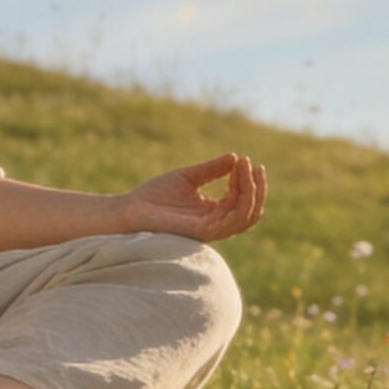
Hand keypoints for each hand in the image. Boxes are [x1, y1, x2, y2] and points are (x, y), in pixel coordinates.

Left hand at [120, 152, 264, 241]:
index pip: (241, 200)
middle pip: (250, 211)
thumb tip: (235, 157)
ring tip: (247, 166)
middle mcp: (215, 223)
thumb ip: (211, 170)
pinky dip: (240, 199)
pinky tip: (236, 179)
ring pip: (246, 216)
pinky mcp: (202, 231)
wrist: (131, 208)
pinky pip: (231, 221)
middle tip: (254, 164)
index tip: (243, 159)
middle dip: (257, 187)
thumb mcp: (189, 177)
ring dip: (252, 191)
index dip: (246, 180)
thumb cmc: (155, 195)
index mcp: (212, 213)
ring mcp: (210, 229)